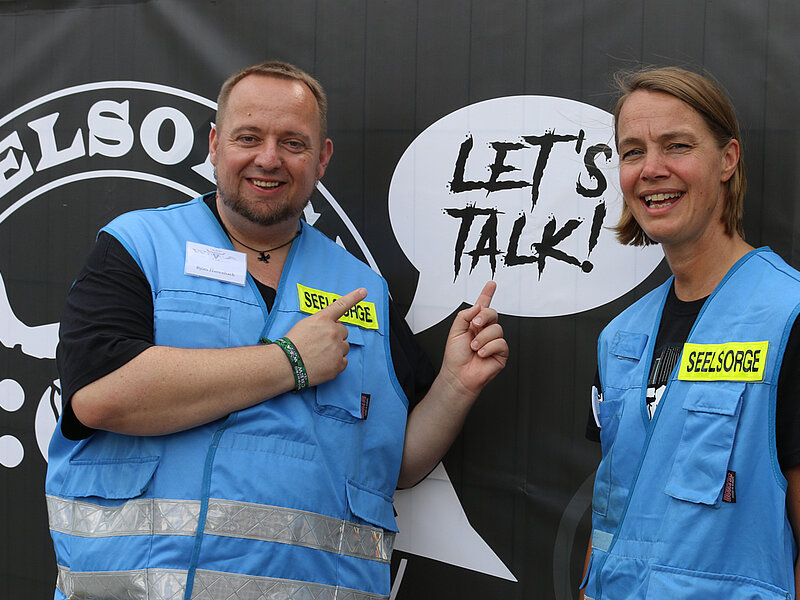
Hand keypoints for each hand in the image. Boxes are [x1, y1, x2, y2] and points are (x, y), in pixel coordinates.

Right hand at [284, 288, 367, 386]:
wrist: (285, 365)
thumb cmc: (291, 345)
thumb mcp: (304, 325)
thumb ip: (321, 323)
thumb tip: (330, 327)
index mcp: (323, 319)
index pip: (341, 305)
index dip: (354, 297)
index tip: (363, 291)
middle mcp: (333, 331)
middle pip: (343, 331)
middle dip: (335, 336)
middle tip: (320, 344)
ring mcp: (337, 348)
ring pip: (344, 347)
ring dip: (336, 350)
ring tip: (319, 355)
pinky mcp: (338, 364)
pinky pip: (343, 361)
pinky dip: (335, 363)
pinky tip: (322, 364)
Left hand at [440, 281, 507, 399]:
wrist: (458, 375)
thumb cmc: (455, 356)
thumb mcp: (455, 331)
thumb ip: (465, 315)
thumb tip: (477, 307)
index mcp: (474, 324)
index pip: (482, 306)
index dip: (487, 294)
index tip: (491, 284)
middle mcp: (485, 331)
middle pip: (493, 313)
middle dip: (484, 317)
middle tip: (475, 325)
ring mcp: (494, 341)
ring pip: (497, 329)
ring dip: (482, 339)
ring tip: (474, 348)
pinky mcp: (501, 352)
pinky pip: (501, 343)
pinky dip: (489, 348)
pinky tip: (481, 354)